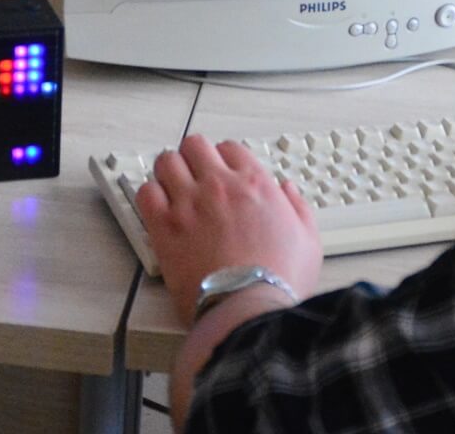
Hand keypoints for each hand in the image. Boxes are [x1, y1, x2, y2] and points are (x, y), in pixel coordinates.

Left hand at [135, 134, 322, 325]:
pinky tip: (159, 207)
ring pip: (167, 161)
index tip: (223, 172)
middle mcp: (219, 185)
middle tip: (194, 175)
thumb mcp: (308, 240)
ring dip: (169, 171)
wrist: (247, 309)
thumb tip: (287, 188)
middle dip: (194, 157)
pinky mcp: (164, 227)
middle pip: (195, 145)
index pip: (230, 148)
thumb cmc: (279, 281)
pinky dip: (150, 194)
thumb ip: (298, 207)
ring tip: (173, 187)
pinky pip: (146, 192)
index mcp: (255, 183)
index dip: (225, 158)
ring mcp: (188, 203)